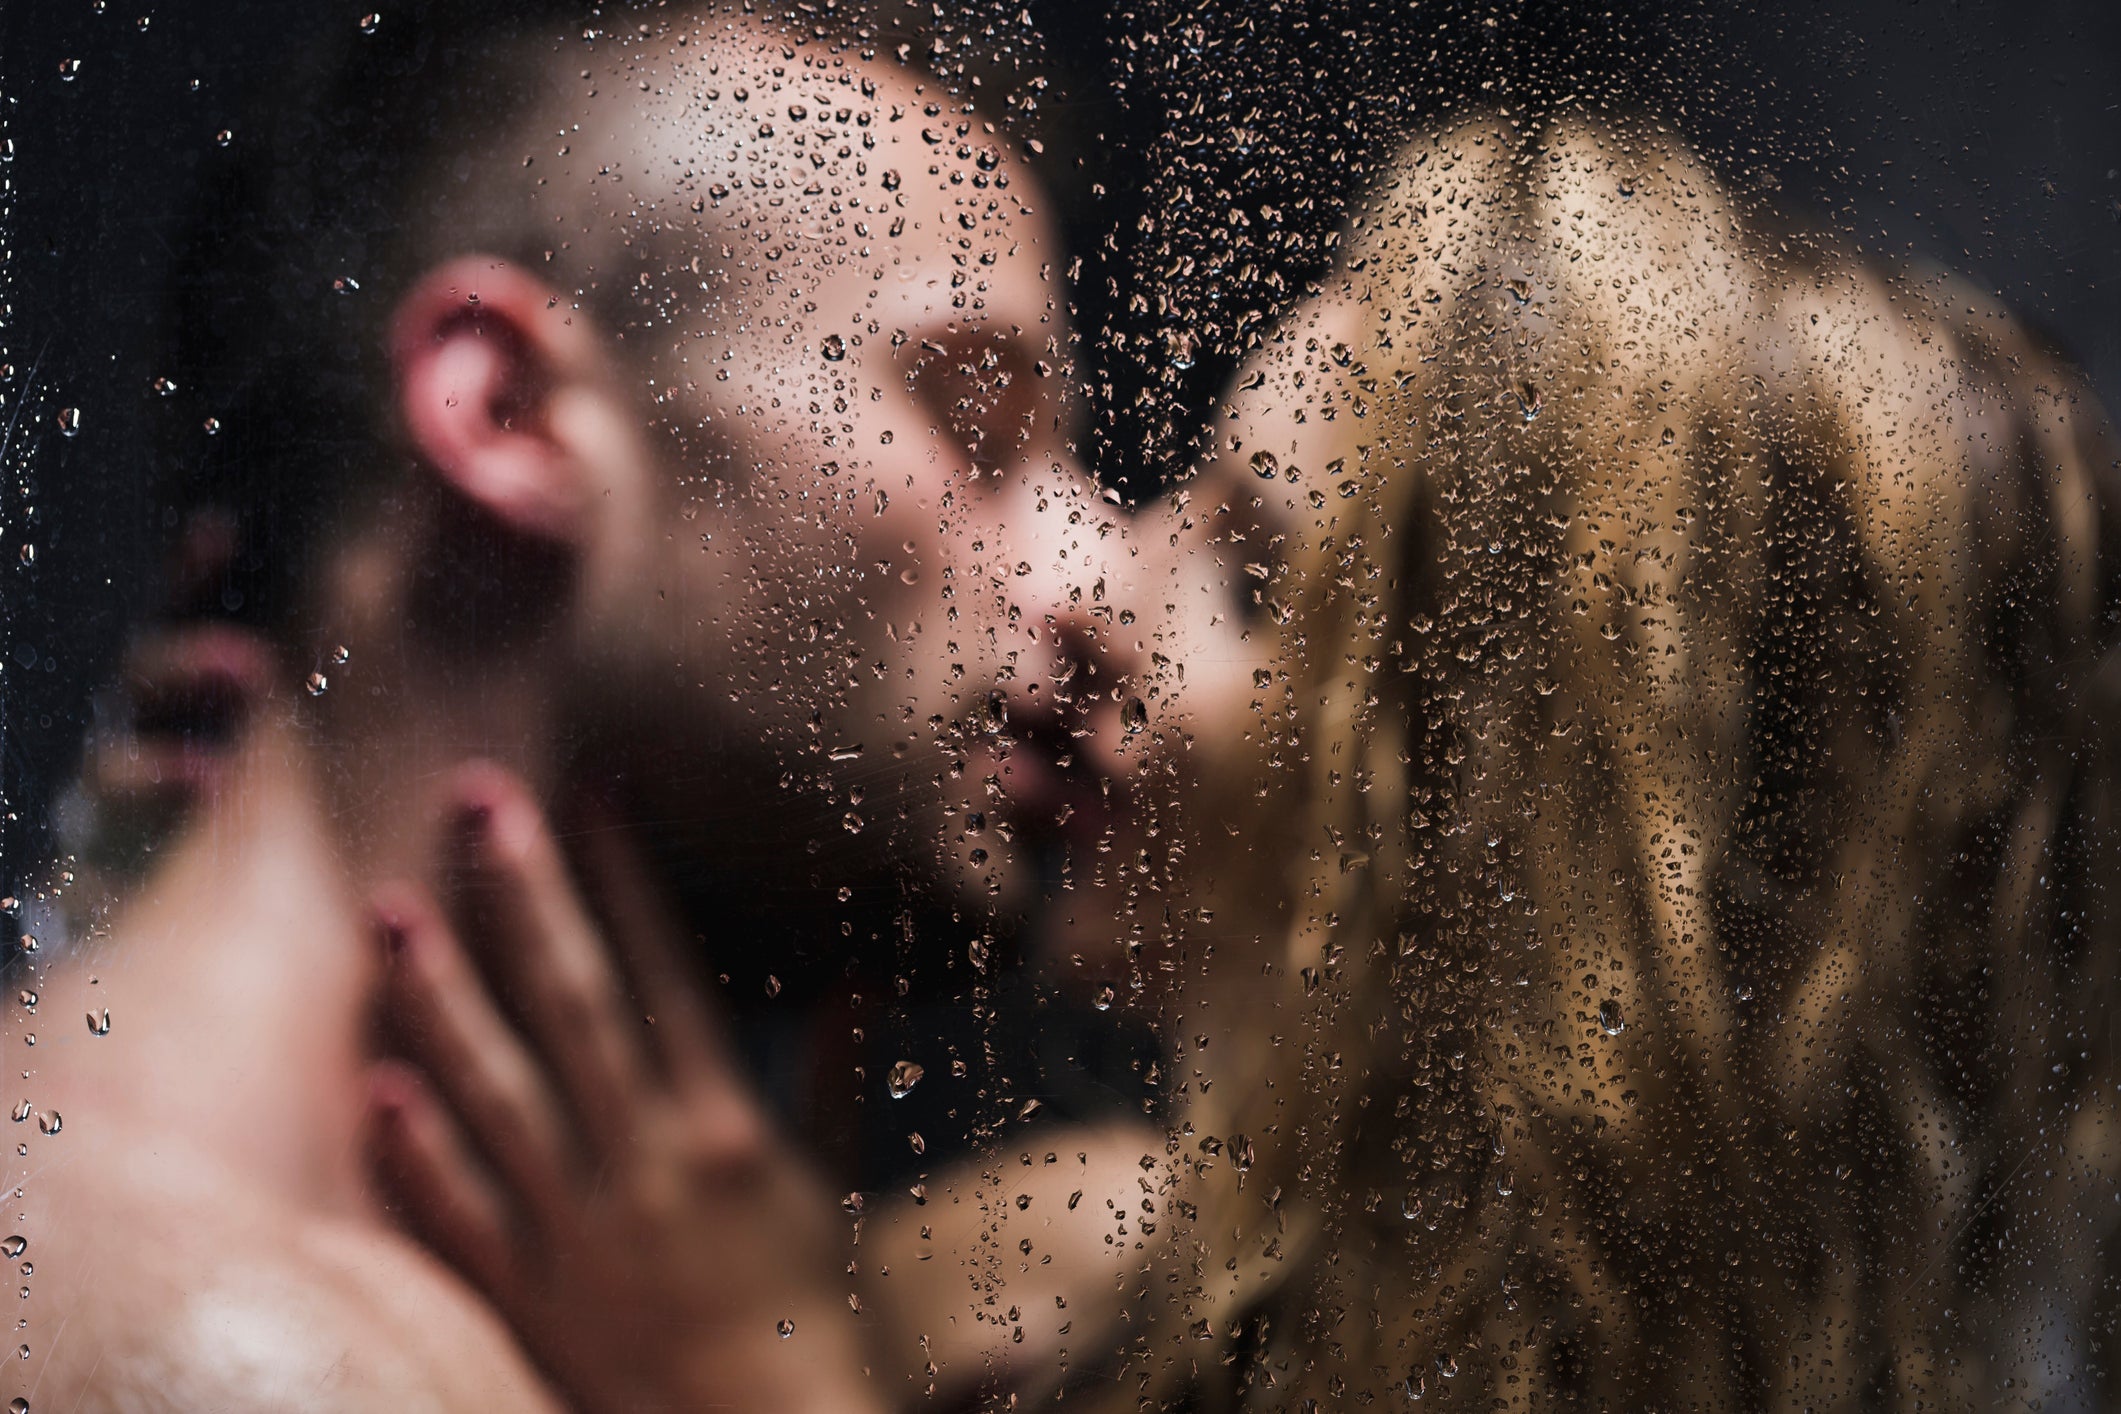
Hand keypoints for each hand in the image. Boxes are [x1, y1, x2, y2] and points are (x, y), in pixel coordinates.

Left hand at [366, 763, 880, 1413]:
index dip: (628, 874)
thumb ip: (839, 1077)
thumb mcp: (835, 1182)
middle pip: (571, 1003)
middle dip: (523, 895)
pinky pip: (459, 1213)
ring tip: (391, 912)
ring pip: (495, 1091)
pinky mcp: (525, 1292)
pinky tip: (375, 1085)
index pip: (667, 969)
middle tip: (478, 799)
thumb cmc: (814, 1309)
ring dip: (440, 998)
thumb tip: (858, 979)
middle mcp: (644, 1160)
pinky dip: (417, 1153)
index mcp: (724, 1125)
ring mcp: (575, 1226)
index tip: (593, 788)